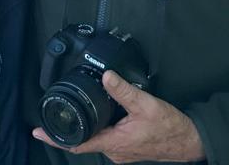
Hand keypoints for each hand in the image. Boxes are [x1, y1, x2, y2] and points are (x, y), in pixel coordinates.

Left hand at [33, 71, 203, 162]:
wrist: (189, 141)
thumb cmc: (170, 127)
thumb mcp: (145, 104)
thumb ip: (123, 90)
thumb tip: (105, 75)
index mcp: (114, 143)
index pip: (77, 144)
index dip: (55, 139)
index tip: (38, 132)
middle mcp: (114, 151)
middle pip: (84, 141)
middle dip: (68, 129)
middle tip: (52, 115)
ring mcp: (121, 152)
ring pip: (96, 139)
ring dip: (86, 127)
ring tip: (76, 111)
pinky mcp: (128, 148)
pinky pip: (107, 139)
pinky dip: (99, 128)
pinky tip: (101, 116)